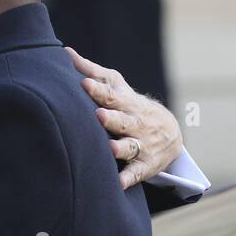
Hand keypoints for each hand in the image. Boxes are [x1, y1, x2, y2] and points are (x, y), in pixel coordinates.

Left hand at [67, 47, 182, 189]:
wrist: (170, 133)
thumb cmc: (130, 105)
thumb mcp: (117, 86)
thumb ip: (92, 71)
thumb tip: (65, 51)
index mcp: (126, 103)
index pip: (112, 95)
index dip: (99, 91)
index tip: (84, 84)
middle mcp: (135, 123)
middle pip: (124, 120)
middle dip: (112, 118)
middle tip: (99, 115)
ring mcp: (142, 144)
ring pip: (131, 146)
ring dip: (121, 148)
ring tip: (109, 148)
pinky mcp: (144, 166)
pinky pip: (136, 174)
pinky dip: (128, 179)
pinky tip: (118, 184)